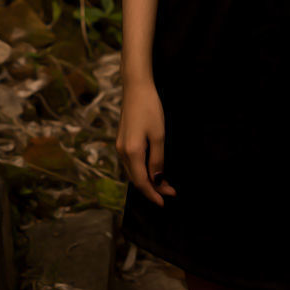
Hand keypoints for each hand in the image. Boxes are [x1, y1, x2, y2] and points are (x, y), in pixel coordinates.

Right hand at [116, 78, 176, 207]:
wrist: (136, 88)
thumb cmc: (149, 108)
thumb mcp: (158, 135)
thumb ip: (157, 159)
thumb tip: (158, 179)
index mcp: (131, 152)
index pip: (142, 182)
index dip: (153, 194)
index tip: (165, 201)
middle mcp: (122, 152)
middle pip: (136, 179)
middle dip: (152, 188)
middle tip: (169, 192)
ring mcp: (120, 146)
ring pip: (133, 172)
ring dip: (147, 180)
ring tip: (163, 183)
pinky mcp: (122, 141)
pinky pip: (131, 163)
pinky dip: (141, 170)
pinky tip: (151, 169)